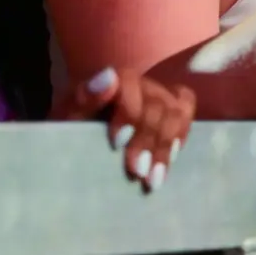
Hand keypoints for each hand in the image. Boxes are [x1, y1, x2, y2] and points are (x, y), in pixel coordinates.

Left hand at [52, 66, 195, 192]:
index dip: (129, 111)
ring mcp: (159, 95)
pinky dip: (181, 133)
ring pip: (176, 111)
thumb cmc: (71, 129)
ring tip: (153, 178)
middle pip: (157, 104)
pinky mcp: (171, 109)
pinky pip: (186, 111)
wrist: (79, 143)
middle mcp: (141, 83)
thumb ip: (85, 96)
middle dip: (148, 140)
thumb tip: (109, 77)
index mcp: (113, 79)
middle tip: (137, 171)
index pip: (131, 81)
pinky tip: (170, 158)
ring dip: (165, 146)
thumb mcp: (69, 116)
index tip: (117, 143)